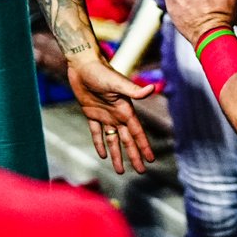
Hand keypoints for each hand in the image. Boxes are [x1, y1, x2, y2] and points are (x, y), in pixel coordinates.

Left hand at [66, 53, 155, 173]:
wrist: (83, 64)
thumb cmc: (100, 72)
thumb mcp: (117, 83)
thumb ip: (133, 90)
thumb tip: (153, 89)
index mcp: (125, 110)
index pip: (137, 132)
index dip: (144, 146)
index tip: (151, 160)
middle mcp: (117, 115)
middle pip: (127, 140)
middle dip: (134, 156)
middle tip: (141, 171)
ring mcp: (105, 115)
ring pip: (113, 140)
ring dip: (117, 154)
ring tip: (121, 170)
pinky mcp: (91, 113)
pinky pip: (97, 132)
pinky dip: (100, 143)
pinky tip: (102, 155)